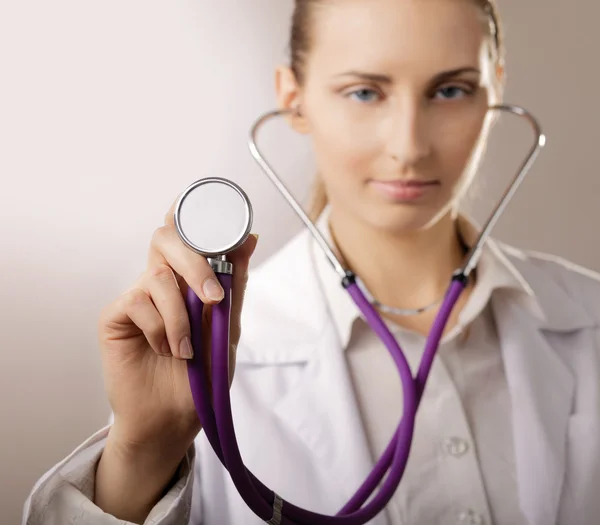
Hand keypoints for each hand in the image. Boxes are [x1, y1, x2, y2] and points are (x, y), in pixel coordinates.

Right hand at [95, 196, 257, 520]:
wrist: (174, 417)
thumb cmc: (203, 374)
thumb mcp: (229, 328)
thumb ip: (235, 285)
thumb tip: (250, 239)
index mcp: (187, 280)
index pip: (186, 234)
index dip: (192, 215)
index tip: (216, 212)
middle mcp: (160, 281)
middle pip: (167, 240)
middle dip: (195, 264)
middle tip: (214, 297)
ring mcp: (137, 297)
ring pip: (158, 278)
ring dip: (180, 317)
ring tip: (188, 350)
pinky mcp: (115, 316)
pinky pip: (138, 303)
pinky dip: (160, 330)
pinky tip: (165, 351)